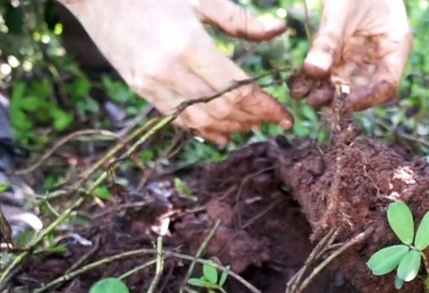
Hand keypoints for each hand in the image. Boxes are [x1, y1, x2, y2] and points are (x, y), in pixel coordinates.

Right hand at [59, 0, 293, 144]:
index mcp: (189, 44)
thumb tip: (280, 31)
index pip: (237, 89)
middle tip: (274, 121)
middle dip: (253, 119)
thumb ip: (241, 21)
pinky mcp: (140, 89)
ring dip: (231, 127)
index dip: (266, 107)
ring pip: (201, 120)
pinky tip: (222, 134)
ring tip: (253, 126)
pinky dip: (203, 129)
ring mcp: (152, 83)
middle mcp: (169, 70)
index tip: (287, 117)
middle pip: (222, 109)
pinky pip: (178, 118)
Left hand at [290, 0, 413, 110]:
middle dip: (340, 97)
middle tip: (314, 100)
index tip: (342, 104)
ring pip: (345, 82)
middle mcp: (380, 55)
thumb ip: (329, 41)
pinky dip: (316, 78)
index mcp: (395, 45)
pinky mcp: (344, 51)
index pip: (386, 85)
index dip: (366, 99)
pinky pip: (331, 71)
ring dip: (324, 90)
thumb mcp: (342, 9)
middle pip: (364, 88)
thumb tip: (313, 72)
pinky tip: (299, 82)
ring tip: (302, 93)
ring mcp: (362, 54)